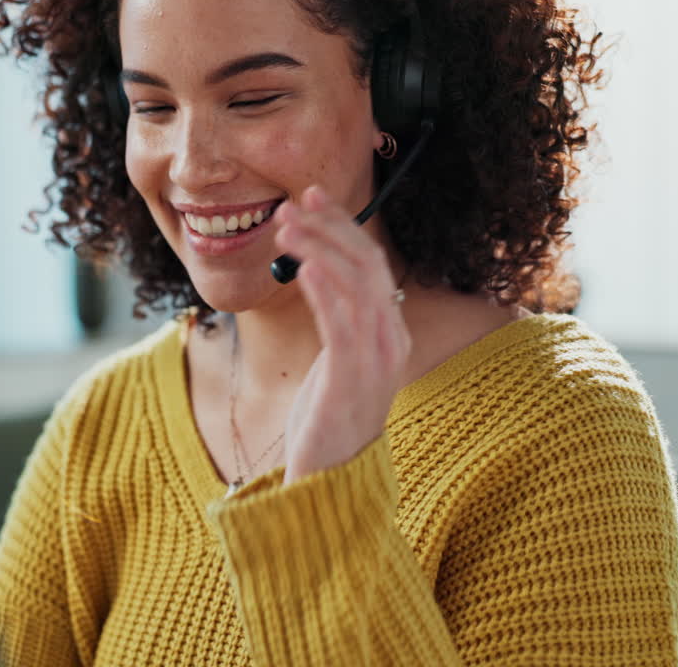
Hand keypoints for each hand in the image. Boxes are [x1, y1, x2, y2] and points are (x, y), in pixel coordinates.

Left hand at [273, 185, 412, 484]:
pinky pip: (344, 324)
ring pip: (356, 286)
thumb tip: (316, 270)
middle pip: (367, 266)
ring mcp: (377, 361)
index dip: (342, 225)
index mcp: (389, 332)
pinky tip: (305, 265)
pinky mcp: (353, 379)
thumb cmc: (325, 419)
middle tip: (292, 203)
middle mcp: (392, 340)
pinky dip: (327, 290)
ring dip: (319, 249)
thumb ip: (335, 319)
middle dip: (330, 227)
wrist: (327, 480)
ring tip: (284, 227)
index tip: (311, 198)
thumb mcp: (334, 360)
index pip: (371, 263)